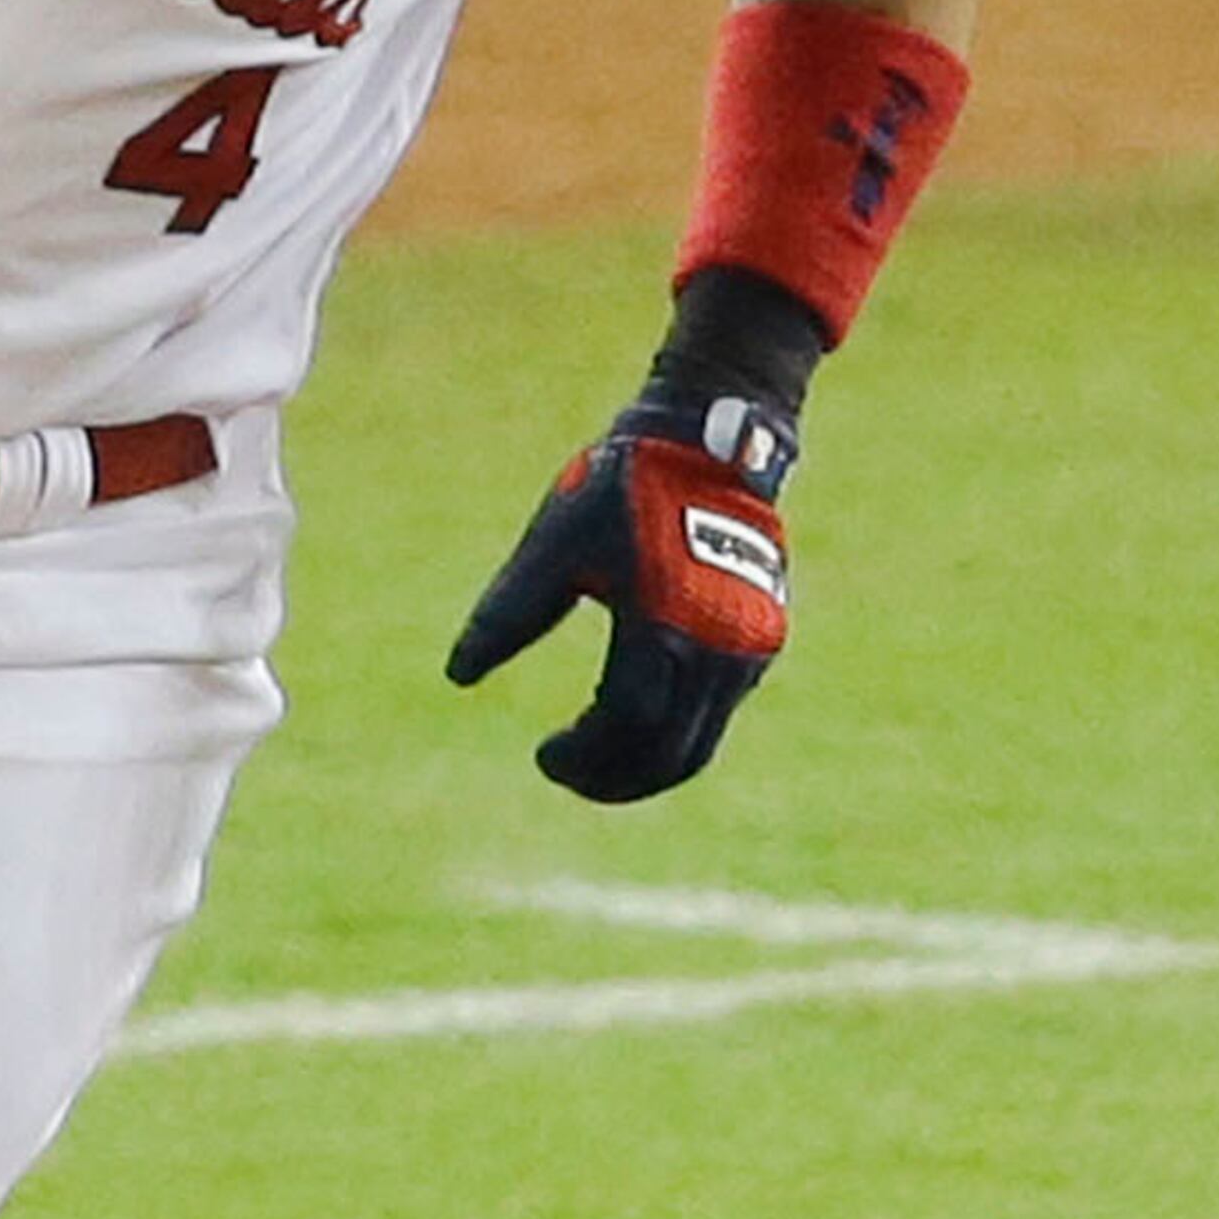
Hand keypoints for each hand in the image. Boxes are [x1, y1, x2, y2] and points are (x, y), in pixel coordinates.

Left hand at [445, 417, 789, 804]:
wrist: (709, 439)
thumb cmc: (622, 487)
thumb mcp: (554, 544)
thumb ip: (509, 613)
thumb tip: (457, 675)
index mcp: (665, 623)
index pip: (624, 722)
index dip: (583, 755)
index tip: (543, 755)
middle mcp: (719, 647)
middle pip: (668, 753)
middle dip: (614, 779)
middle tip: (565, 774)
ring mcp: (748, 647)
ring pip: (698, 743)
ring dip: (645, 767)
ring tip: (594, 764)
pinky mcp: (761, 640)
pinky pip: (716, 715)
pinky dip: (673, 735)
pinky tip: (630, 725)